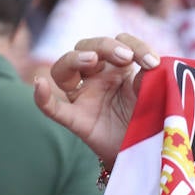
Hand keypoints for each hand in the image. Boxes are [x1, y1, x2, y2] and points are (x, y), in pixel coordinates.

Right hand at [33, 33, 160, 165]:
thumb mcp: (155, 96)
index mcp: (119, 66)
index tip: (152, 62)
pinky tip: (39, 85)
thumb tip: (148, 68)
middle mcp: (97, 76)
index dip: (135, 46)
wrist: (143, 152)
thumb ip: (151, 81)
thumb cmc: (148, 119)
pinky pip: (53, 108)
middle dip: (105, 46)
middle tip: (125, 57)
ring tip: (91, 60)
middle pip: (87, 47)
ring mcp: (84, 97)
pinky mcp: (76, 120)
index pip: (120, 42)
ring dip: (74, 59)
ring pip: (63, 69)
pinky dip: (43, 97)